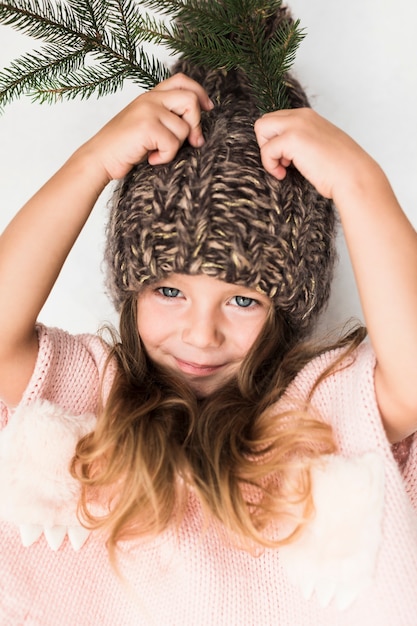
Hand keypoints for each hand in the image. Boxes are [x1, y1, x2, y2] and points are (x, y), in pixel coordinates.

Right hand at [82, 73, 213, 180]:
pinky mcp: (146, 126)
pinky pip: (173, 143)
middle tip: (194, 142)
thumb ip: (166, 119)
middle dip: (196, 124)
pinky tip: (151, 159)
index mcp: (150, 96)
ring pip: (184, 128)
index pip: (182, 80)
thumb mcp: (146, 126)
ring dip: (175, 147)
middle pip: (190, 99)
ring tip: (158, 153)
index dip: (200, 92)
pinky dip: (166, 157)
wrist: (99, 158)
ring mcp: (147, 110)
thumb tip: (197, 132)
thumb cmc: (123, 147)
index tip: (208, 108)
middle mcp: (149, 99)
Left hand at [254, 108, 374, 201]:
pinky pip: (266, 149)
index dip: (275, 141)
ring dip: (267, 153)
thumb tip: (283, 151)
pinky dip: (270, 165)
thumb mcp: (319, 146)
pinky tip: (284, 174)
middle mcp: (301, 115)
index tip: (287, 159)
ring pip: (261, 129)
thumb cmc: (340, 169)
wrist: (353, 176)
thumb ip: (302, 141)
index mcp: (308, 116)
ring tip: (284, 169)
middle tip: (282, 163)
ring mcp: (297, 125)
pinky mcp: (292, 138)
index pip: (276, 120)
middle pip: (264, 122)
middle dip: (266, 144)